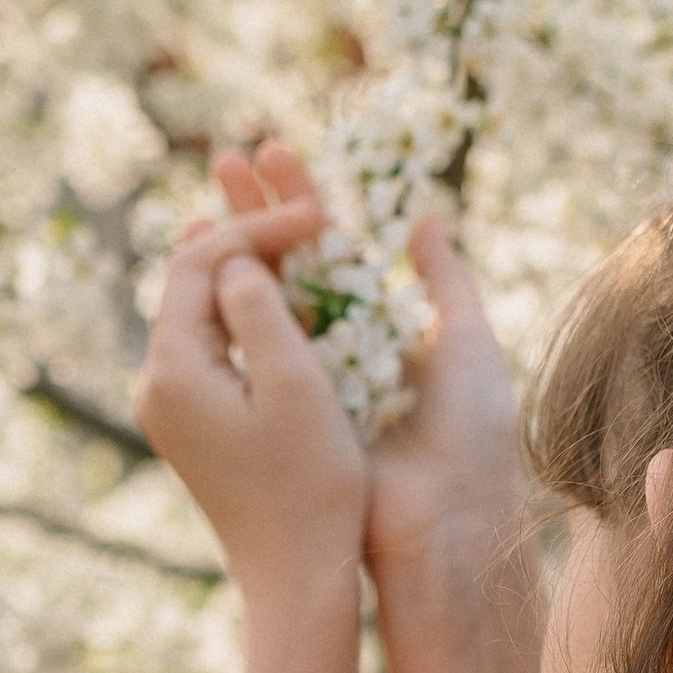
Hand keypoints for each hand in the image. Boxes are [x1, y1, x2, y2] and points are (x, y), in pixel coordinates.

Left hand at [132, 178, 363, 600]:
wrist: (296, 576)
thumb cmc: (310, 484)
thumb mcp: (295, 384)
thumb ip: (259, 308)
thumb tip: (233, 260)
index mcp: (173, 370)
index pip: (199, 264)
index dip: (256, 227)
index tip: (316, 211)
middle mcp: (155, 385)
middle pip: (189, 283)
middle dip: (246, 240)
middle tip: (305, 213)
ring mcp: (169, 408)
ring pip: (199, 313)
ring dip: (245, 274)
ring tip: (291, 235)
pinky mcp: (191, 427)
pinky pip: (210, 348)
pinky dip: (244, 315)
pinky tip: (277, 295)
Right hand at [202, 143, 529, 588]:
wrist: (447, 518)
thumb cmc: (469, 431)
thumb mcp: (467, 342)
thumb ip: (442, 280)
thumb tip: (421, 216)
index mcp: (383, 332)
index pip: (335, 252)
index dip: (304, 203)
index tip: (274, 153)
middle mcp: (341, 352)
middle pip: (289, 268)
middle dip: (257, 213)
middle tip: (224, 158)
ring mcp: (307, 383)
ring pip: (264, 305)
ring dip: (235, 252)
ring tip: (204, 199)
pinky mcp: (285, 414)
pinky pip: (254, 355)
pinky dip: (229, 312)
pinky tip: (203, 270)